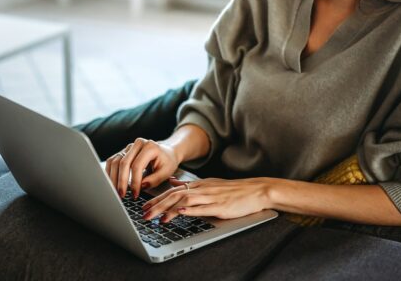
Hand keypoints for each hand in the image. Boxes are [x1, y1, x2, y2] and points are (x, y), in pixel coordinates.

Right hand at [105, 138, 179, 198]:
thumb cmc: (167, 162)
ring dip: (113, 178)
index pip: (137, 165)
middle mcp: (138, 144)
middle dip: (121, 181)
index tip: (135, 194)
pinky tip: (112, 184)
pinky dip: (110, 173)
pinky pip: (112, 161)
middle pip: (123, 163)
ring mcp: (129, 147)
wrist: (167, 153)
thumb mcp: (166, 172)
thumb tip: (140, 186)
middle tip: (121, 195)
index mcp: (150, 146)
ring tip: (115, 192)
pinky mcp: (123, 152)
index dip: (134, 182)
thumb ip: (154, 180)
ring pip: (115, 161)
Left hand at [141, 177, 270, 222]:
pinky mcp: (221, 206)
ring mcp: (211, 197)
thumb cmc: (234, 190)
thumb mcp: (210, 184)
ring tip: (156, 217)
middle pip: (175, 195)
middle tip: (144, 214)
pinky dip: (190, 210)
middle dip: (157, 205)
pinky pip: (203, 207)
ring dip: (169, 209)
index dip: (157, 199)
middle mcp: (203, 189)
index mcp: (199, 184)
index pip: (173, 191)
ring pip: (185, 200)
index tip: (144, 207)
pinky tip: (180, 212)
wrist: (256, 190)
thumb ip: (191, 185)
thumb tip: (173, 183)